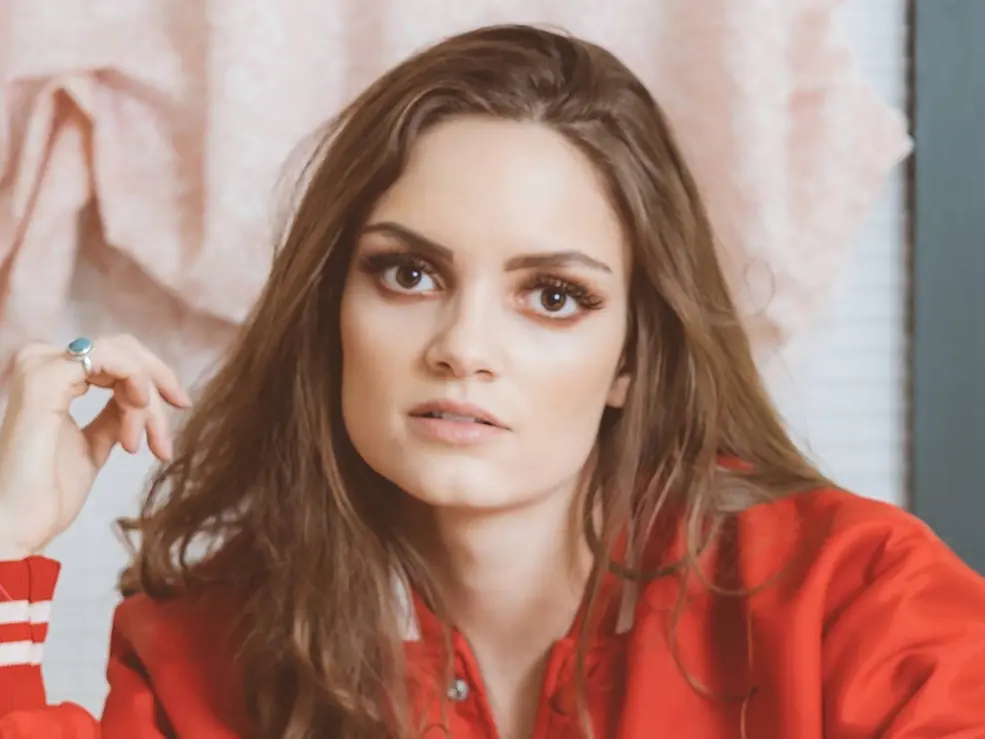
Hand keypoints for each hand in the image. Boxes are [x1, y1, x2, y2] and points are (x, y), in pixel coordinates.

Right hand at [0, 336, 190, 559]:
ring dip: (147, 399)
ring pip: (123, 355)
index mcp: (49, 376)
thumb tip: (138, 399)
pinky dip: (136, 386)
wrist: (18, 526)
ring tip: (147, 442)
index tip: (181, 404)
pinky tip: (136, 424)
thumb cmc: (49, 492)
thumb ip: (113, 416)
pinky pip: (111, 359)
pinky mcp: (45, 379)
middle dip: (159, 382)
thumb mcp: (93, 444)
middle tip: (177, 414)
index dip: (155, 375)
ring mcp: (41, 367)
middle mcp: (41, 362)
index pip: (115, 354)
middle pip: (123, 348)